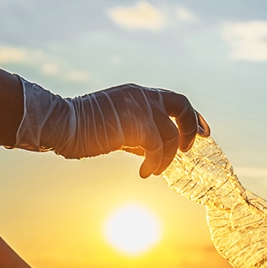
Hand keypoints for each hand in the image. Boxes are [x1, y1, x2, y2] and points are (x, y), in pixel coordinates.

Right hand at [12, 80, 208, 177]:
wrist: (62, 125)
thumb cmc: (83, 130)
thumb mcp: (116, 127)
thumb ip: (136, 133)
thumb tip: (150, 151)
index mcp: (138, 94)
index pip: (174, 99)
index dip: (192, 116)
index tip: (204, 132)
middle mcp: (142, 95)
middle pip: (182, 106)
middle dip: (191, 129)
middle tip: (189, 151)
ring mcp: (139, 108)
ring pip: (170, 135)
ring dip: (166, 157)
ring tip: (154, 170)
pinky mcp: (135, 124)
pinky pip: (157, 148)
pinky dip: (155, 164)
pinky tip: (144, 173)